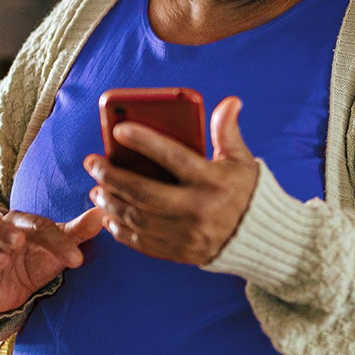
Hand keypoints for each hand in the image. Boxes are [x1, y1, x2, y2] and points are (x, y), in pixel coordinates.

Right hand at [0, 208, 105, 312]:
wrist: (12, 287)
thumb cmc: (36, 258)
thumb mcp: (58, 247)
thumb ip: (78, 232)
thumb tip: (104, 213)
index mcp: (18, 223)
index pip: (36, 225)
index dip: (57, 241)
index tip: (77, 260)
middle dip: (1, 231)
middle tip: (17, 242)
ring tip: (1, 261)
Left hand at [86, 96, 259, 264]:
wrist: (261, 239)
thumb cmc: (247, 192)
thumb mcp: (242, 160)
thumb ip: (228, 131)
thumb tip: (230, 102)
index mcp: (212, 181)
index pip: (174, 157)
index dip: (145, 142)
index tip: (119, 130)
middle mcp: (197, 209)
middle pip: (145, 192)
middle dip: (112, 176)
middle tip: (93, 163)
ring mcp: (186, 234)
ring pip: (138, 218)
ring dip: (111, 202)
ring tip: (96, 187)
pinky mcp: (179, 252)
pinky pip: (141, 242)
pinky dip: (121, 229)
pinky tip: (109, 214)